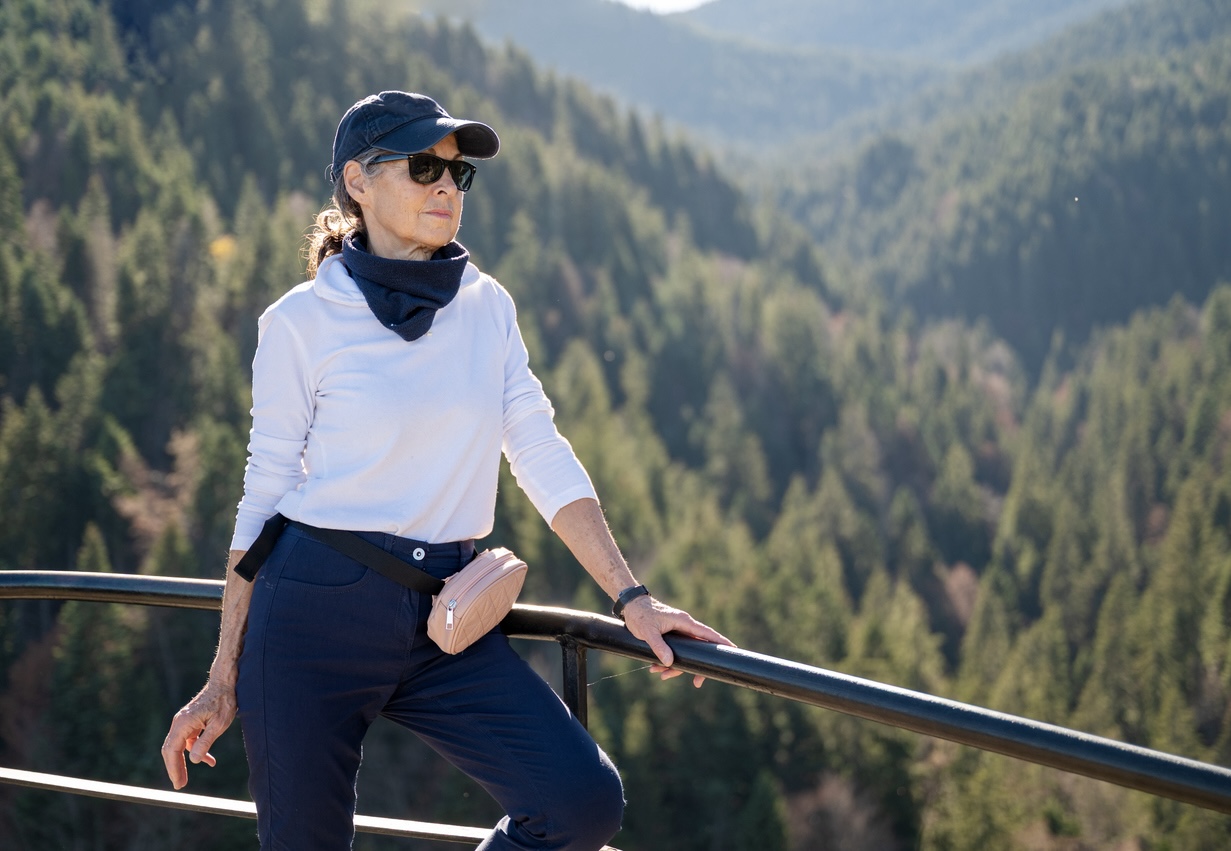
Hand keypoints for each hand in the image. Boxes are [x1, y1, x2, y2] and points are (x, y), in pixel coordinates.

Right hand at [161, 678, 237, 789]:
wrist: (225, 682)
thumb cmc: (224, 701)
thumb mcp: (219, 724)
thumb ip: (206, 742)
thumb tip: (193, 761)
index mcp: (183, 723)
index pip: (172, 751)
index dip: (174, 769)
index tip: (179, 783)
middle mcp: (179, 722)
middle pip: (170, 750)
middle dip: (174, 768)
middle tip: (180, 785)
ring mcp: (183, 722)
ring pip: (178, 746)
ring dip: (183, 762)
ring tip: (187, 778)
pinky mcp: (190, 722)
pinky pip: (188, 740)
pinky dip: (194, 751)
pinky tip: (208, 761)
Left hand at [620, 596, 734, 686]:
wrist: (631, 606)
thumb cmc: (640, 615)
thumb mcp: (648, 632)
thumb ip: (659, 646)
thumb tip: (670, 662)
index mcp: (684, 622)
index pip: (708, 634)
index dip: (722, 642)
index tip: (734, 650)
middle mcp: (684, 627)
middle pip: (699, 649)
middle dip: (695, 668)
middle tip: (697, 683)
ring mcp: (679, 632)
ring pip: (685, 654)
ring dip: (674, 667)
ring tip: (657, 673)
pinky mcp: (671, 636)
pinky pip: (675, 652)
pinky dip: (667, 662)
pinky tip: (655, 668)